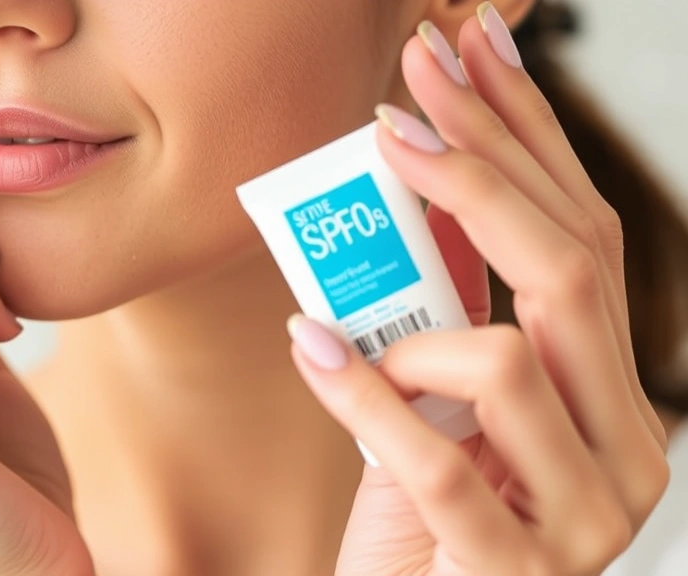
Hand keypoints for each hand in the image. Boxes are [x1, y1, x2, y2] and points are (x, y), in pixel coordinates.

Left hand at [291, 13, 668, 575]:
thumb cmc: (419, 521)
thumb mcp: (440, 399)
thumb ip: (450, 310)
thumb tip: (419, 193)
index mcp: (611, 396)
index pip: (586, 238)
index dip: (530, 135)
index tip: (472, 48)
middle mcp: (623, 448)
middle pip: (571, 270)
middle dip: (481, 166)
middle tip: (401, 98)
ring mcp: (581, 517)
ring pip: (515, 360)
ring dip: (413, 325)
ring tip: (342, 330)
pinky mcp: (513, 572)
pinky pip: (436, 460)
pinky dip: (363, 394)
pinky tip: (311, 348)